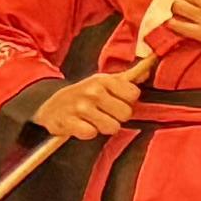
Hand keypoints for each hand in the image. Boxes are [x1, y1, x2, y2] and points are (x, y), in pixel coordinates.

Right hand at [32, 69, 147, 144]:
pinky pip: (91, 134)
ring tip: (94, 120)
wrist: (50, 104)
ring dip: (103, 127)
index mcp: (104, 80)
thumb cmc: (84, 94)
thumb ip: (127, 78)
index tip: (116, 101)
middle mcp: (92, 91)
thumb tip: (150, 66)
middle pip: (126, 113)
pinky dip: (87, 133)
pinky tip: (82, 125)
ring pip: (112, 127)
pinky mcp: (68, 122)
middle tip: (104, 113)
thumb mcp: (103, 82)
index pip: (134, 94)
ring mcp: (79, 107)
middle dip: (117, 117)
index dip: (127, 101)